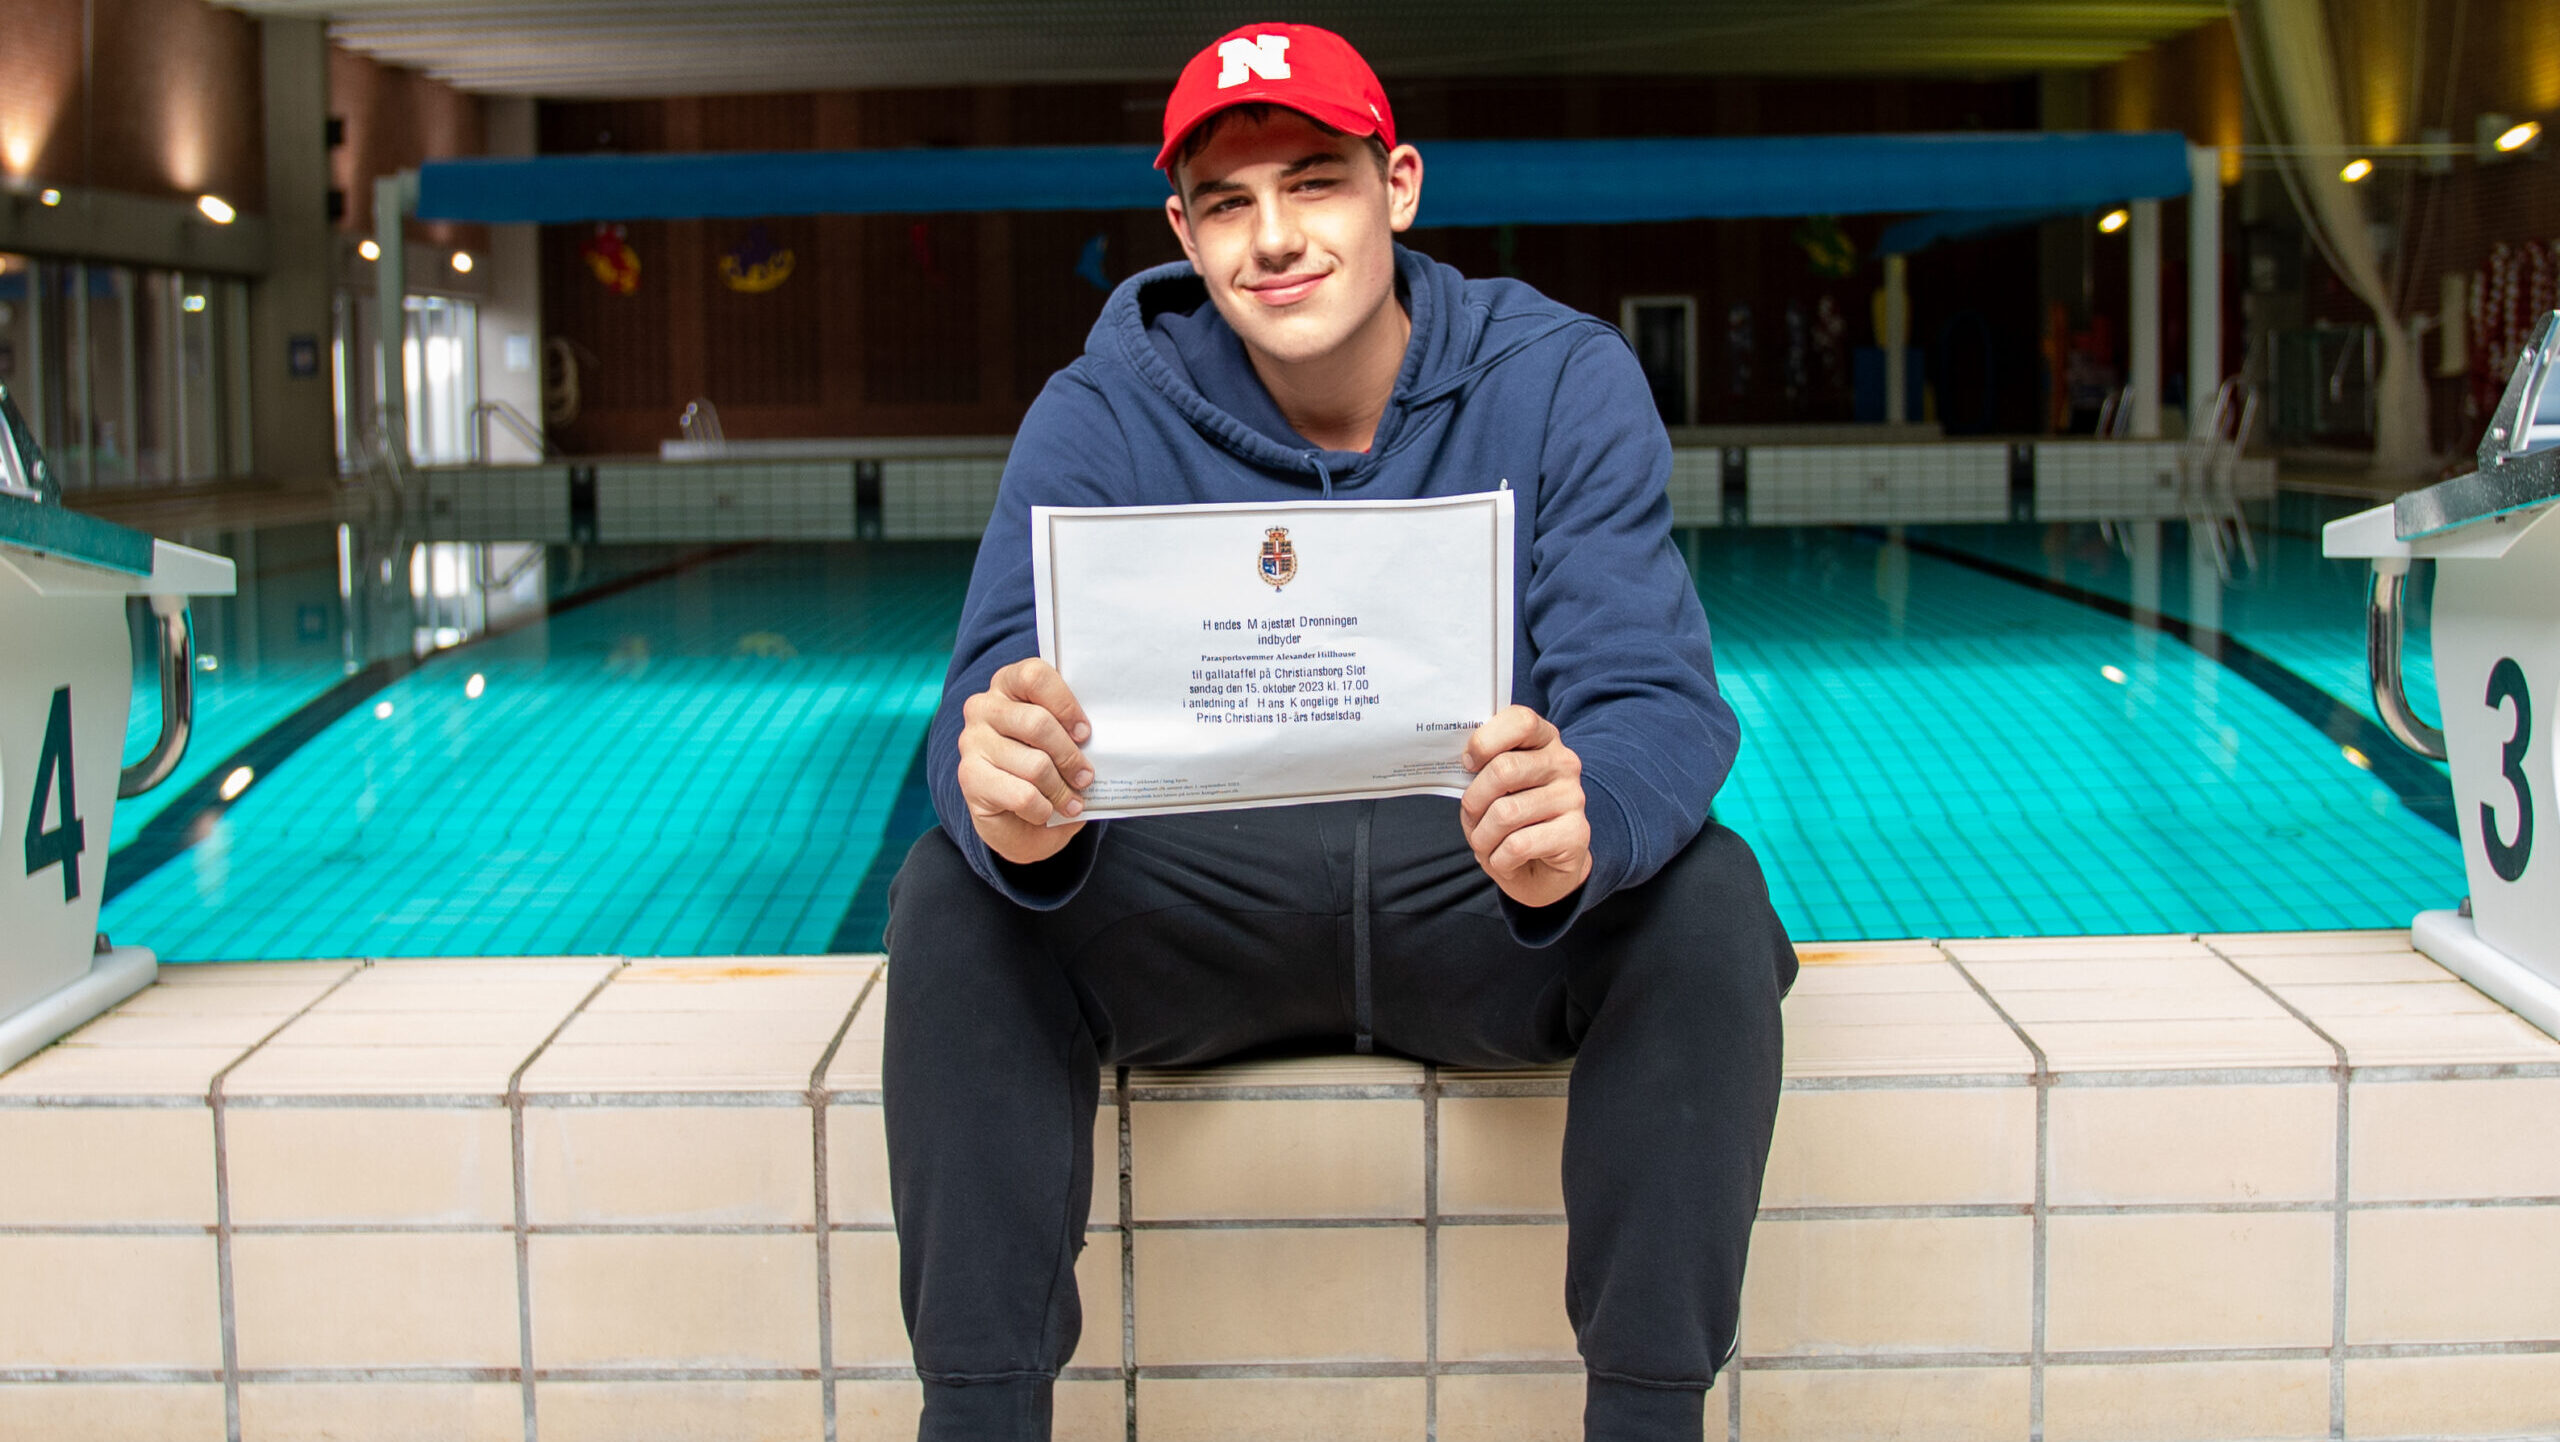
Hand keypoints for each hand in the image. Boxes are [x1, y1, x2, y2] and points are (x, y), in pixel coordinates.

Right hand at [957, 659, 1093, 866]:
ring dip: (1061, 790)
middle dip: (1070, 756)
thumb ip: (1073, 731)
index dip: (1065, 705)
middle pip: (1038, 724)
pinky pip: (1022, 795)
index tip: (1084, 733)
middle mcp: (983, 707)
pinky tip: (1046, 812)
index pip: (1035, 676)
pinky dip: (1043, 809)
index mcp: (1008, 684)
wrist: (1014, 820)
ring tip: (1071, 802)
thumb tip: (1101, 740)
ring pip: (1035, 764)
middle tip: (1085, 777)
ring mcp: (972, 741)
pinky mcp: (969, 777)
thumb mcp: (1062, 743)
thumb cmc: (1045, 771)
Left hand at [1458, 705, 1592, 909]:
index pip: (1520, 721)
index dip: (1485, 740)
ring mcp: (1573, 797)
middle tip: (1471, 817)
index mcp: (1544, 739)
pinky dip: (1498, 859)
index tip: (1468, 764)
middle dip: (1473, 801)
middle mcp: (1564, 763)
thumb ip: (1482, 767)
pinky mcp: (1576, 833)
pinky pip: (1517, 845)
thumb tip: (1462, 764)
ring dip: (1482, 837)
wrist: (1546, 867)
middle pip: (1504, 770)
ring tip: (1484, 844)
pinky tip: (1504, 860)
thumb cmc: (1511, 820)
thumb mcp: (1494, 787)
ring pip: (1506, 813)